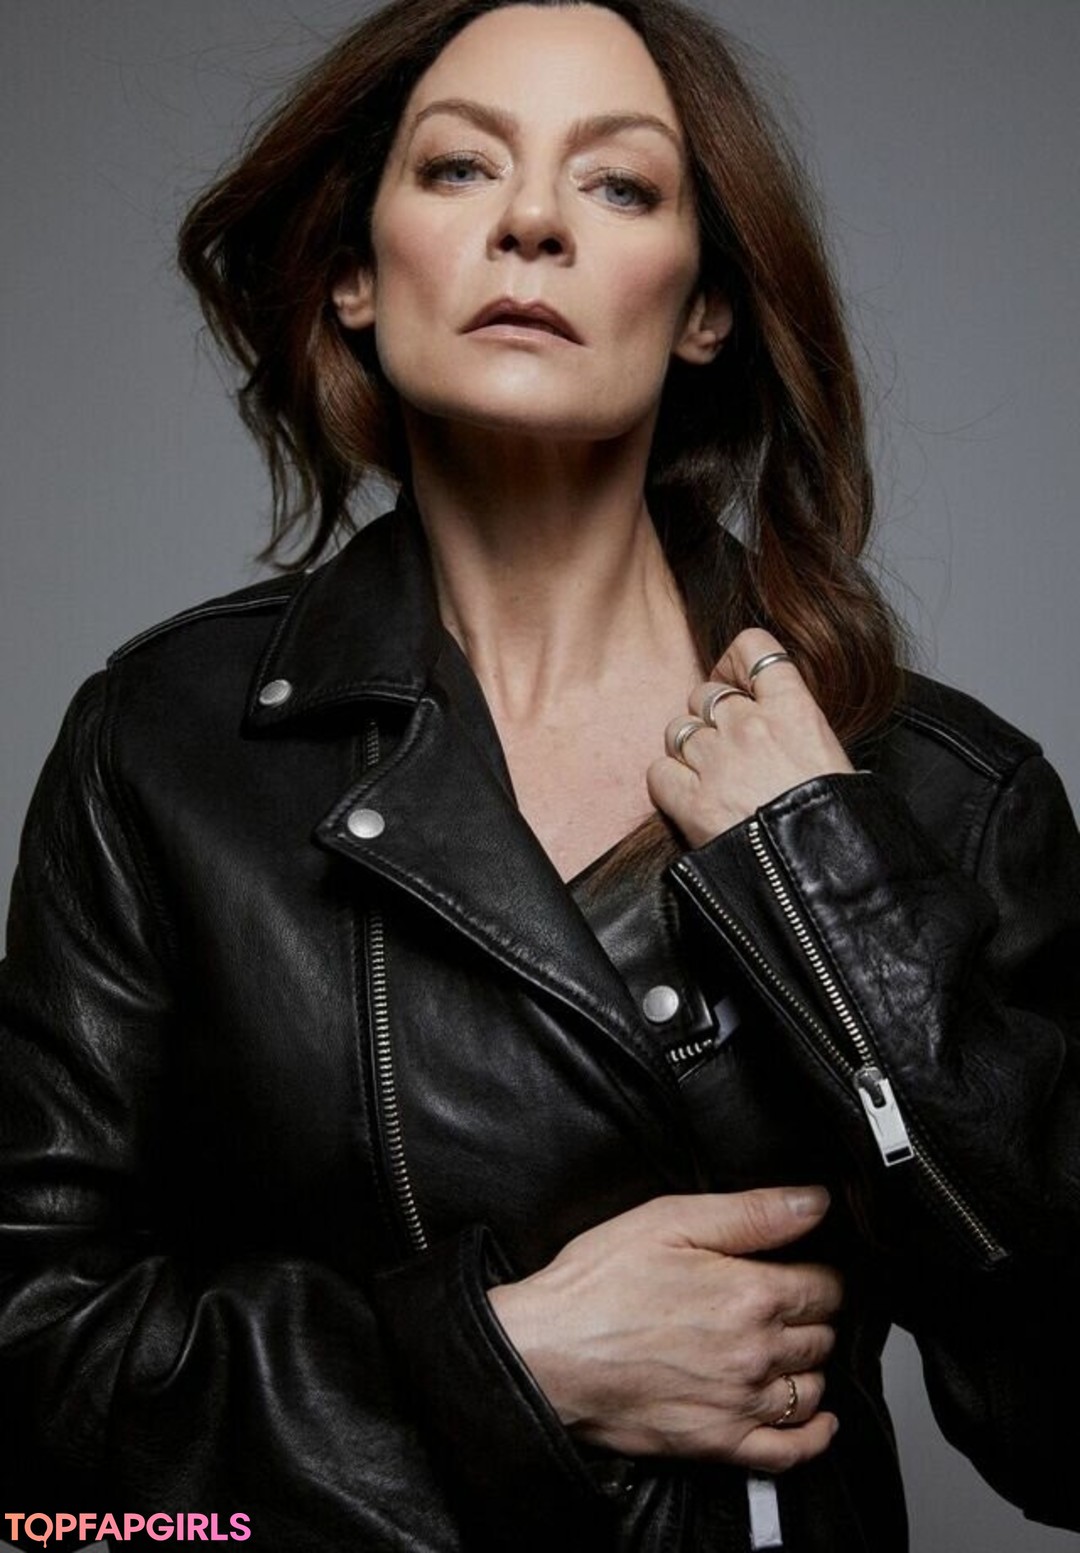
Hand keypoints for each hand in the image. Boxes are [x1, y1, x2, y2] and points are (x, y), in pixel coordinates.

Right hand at [487, 1187, 841, 1471]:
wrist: (547, 1353)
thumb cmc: (596, 1285)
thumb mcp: (670, 1220)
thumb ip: (752, 1212)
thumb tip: (814, 1201)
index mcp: (750, 1294)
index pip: (825, 1286)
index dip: (817, 1271)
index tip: (801, 1266)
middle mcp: (755, 1353)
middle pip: (822, 1335)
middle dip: (812, 1315)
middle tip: (786, 1302)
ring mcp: (739, 1404)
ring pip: (813, 1387)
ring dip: (809, 1365)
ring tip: (785, 1347)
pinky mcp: (718, 1443)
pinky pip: (791, 1452)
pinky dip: (815, 1437)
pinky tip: (817, 1419)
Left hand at [647, 628, 853, 845]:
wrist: (822, 875)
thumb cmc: (840, 824)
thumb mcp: (836, 759)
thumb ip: (801, 730)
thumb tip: (786, 729)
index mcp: (794, 710)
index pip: (753, 649)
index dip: (736, 662)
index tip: (738, 682)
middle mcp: (750, 726)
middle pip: (706, 694)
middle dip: (713, 716)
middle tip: (727, 746)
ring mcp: (717, 762)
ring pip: (679, 730)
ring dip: (690, 750)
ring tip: (712, 776)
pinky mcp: (691, 802)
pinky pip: (659, 771)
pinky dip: (669, 782)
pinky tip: (689, 798)